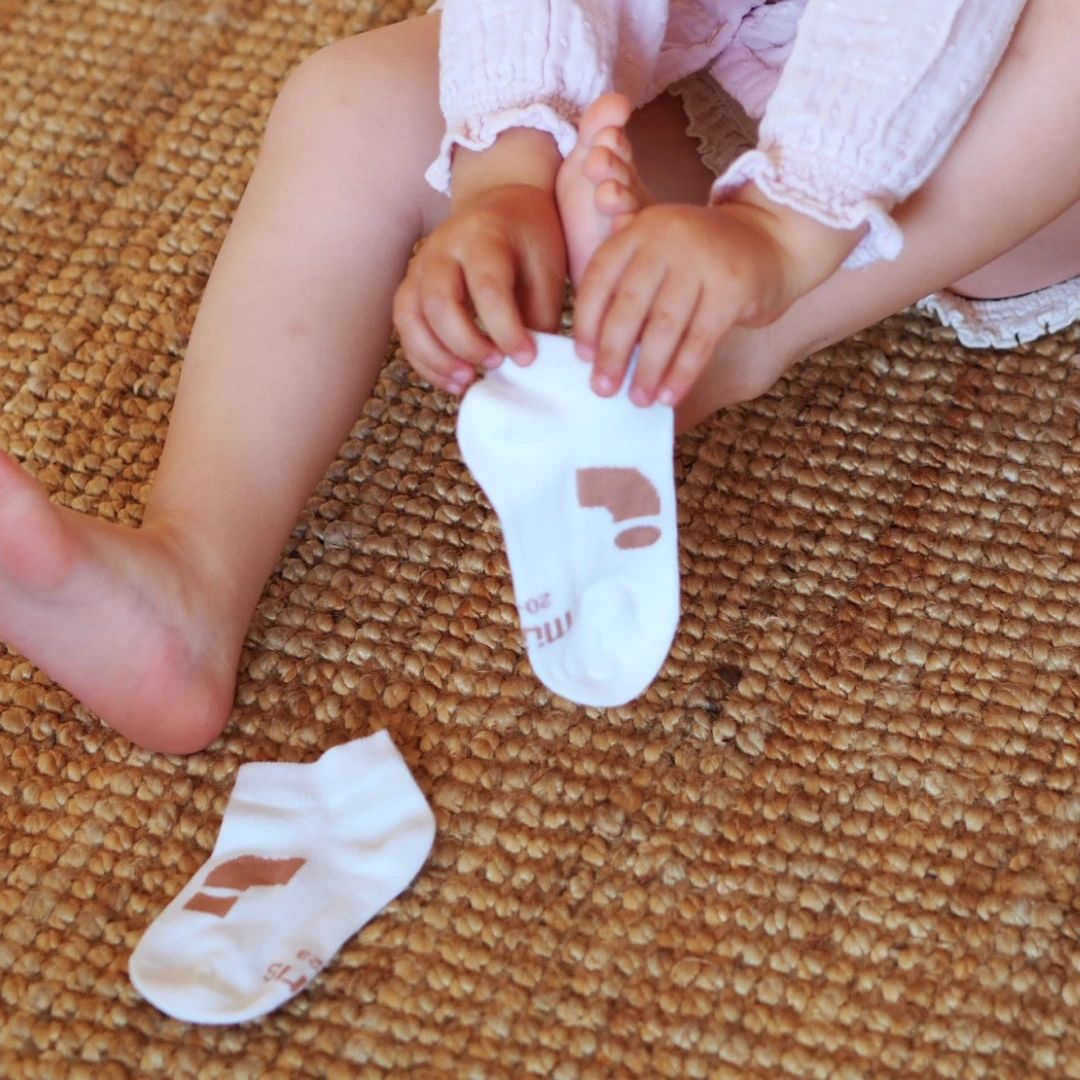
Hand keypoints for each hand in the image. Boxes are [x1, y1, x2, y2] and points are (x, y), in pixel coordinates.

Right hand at [394, 166, 566, 393]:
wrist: (502, 207)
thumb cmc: (530, 243)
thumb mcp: (547, 271)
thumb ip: (540, 318)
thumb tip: (528, 370)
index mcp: (484, 236)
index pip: (487, 288)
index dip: (506, 330)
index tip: (527, 359)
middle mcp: (443, 248)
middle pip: (439, 302)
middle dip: (466, 344)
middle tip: (497, 364)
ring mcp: (420, 267)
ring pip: (411, 317)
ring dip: (437, 358)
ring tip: (468, 380)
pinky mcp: (411, 287)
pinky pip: (406, 328)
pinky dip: (424, 360)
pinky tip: (453, 379)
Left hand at [573, 190, 858, 407]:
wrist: (774, 239)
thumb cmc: (703, 260)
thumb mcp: (662, 253)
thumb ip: (628, 282)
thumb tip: (590, 348)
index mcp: (641, 229)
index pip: (600, 277)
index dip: (588, 321)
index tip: (583, 358)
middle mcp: (668, 237)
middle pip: (629, 305)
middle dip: (612, 353)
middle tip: (602, 389)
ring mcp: (702, 260)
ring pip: (664, 327)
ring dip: (647, 370)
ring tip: (637, 400)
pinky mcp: (732, 287)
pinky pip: (699, 341)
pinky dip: (681, 373)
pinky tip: (668, 396)